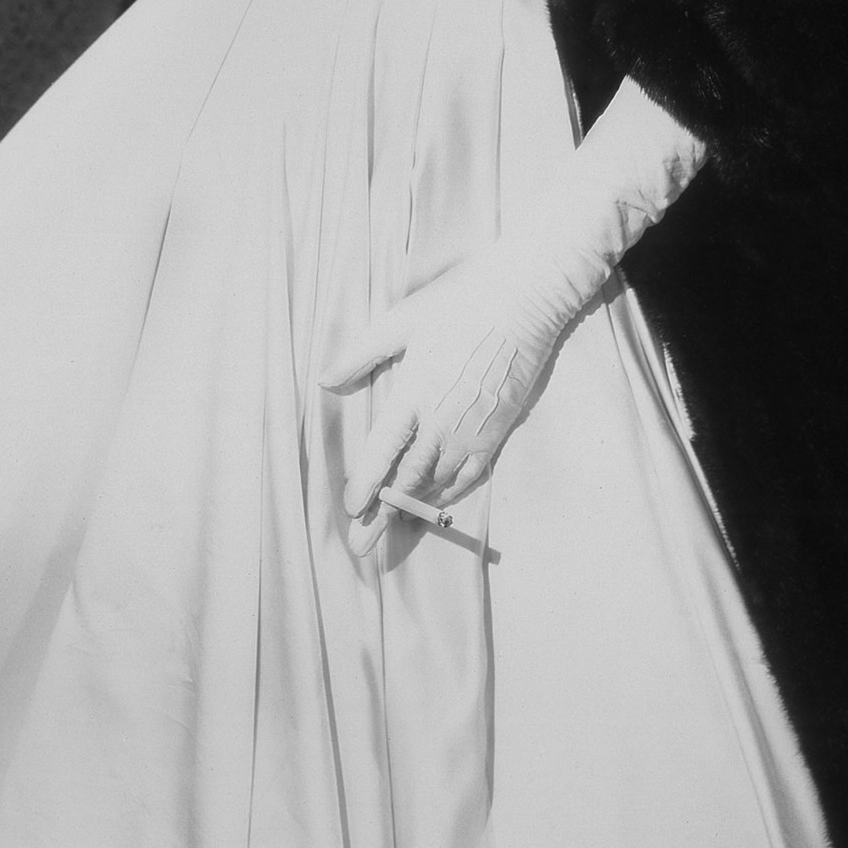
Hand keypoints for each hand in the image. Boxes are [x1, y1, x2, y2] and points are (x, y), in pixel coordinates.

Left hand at [319, 229, 595, 555]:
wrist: (522, 300)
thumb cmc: (458, 303)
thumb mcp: (400, 321)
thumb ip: (361, 355)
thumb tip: (325, 379)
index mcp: (413, 393)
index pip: (382, 453)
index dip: (365, 486)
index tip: (350, 511)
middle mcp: (441, 421)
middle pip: (407, 480)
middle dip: (382, 516)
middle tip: (362, 547)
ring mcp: (472, 430)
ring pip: (438, 482)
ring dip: (414, 508)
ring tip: (394, 532)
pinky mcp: (497, 431)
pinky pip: (471, 474)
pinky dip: (450, 492)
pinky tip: (437, 501)